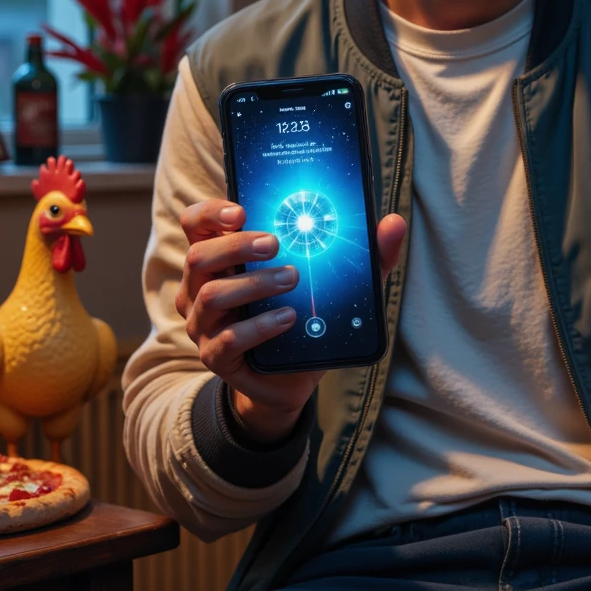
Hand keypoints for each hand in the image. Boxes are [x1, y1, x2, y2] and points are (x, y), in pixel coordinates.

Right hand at [176, 198, 406, 441]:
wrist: (291, 380)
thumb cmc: (304, 320)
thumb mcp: (335, 284)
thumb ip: (364, 255)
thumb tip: (394, 224)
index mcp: (220, 260)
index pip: (196, 224)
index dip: (211, 213)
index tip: (242, 211)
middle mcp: (201, 288)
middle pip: (198, 255)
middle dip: (236, 245)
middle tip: (275, 243)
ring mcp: (204, 324)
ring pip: (212, 295)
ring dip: (254, 284)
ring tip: (292, 279)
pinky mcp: (215, 357)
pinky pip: (229, 340)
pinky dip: (261, 326)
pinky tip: (289, 318)